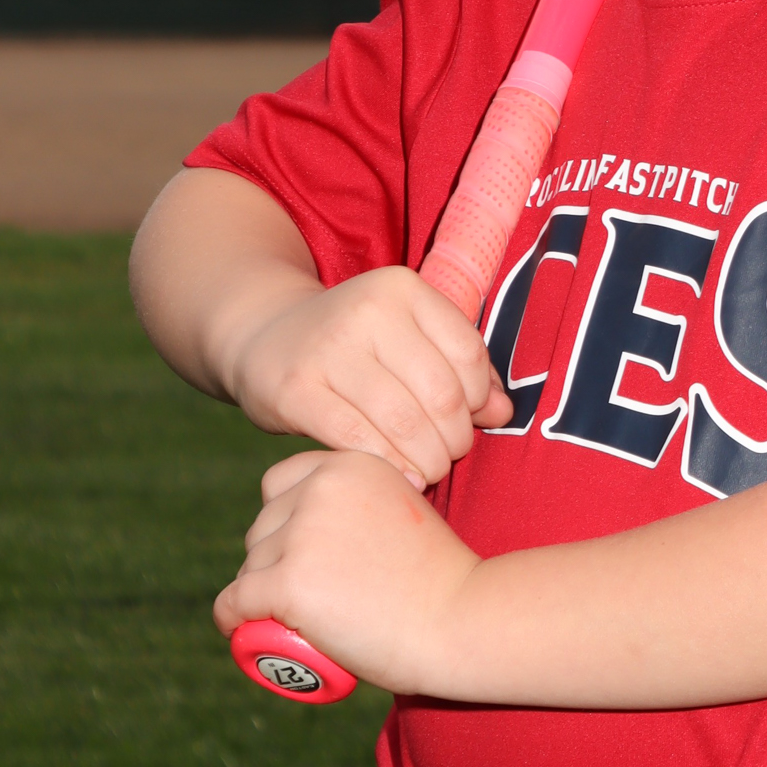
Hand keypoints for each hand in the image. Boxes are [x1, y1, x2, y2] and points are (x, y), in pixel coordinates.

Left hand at [213, 448, 480, 696]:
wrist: (465, 620)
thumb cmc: (442, 580)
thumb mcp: (406, 513)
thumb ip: (366, 505)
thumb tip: (328, 525)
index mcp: (351, 464)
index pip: (281, 485)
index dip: (286, 522)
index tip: (306, 555)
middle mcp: (321, 488)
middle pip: (263, 527)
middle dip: (274, 560)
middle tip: (310, 598)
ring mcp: (302, 535)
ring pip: (251, 567)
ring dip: (263, 594)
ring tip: (300, 620)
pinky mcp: (288, 582)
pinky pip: (235, 602)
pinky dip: (232, 618)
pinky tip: (238, 629)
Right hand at [224, 266, 513, 490]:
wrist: (263, 338)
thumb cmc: (355, 346)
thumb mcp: (408, 338)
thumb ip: (459, 368)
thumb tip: (503, 412)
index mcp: (402, 289)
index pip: (467, 354)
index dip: (477, 399)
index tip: (465, 419)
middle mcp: (367, 310)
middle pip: (440, 394)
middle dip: (454, 438)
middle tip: (447, 455)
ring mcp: (328, 349)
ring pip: (405, 423)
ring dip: (427, 460)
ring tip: (428, 470)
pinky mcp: (295, 390)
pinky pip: (360, 442)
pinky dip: (390, 467)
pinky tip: (399, 477)